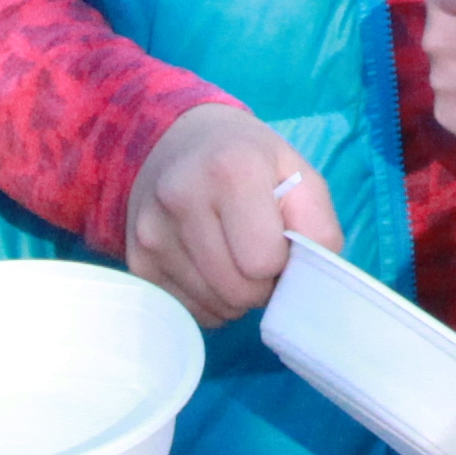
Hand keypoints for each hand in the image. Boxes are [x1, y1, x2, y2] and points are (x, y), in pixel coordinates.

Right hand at [126, 102, 334, 323]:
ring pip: (214, 308)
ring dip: (236, 296)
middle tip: (259, 255)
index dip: (281, 260)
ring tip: (233, 257)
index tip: (277, 239)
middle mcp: (181, 197)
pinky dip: (209, 301)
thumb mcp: (298, 174)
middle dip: (260, 285)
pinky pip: (189, 312)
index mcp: (230, 168)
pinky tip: (208, 266)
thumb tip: (307, 284)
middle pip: (238, 291)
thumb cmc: (249, 162)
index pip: (265, 261)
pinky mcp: (136, 261)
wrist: (178, 141)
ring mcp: (151, 232)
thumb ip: (319, 227)